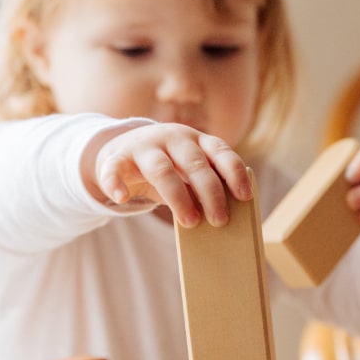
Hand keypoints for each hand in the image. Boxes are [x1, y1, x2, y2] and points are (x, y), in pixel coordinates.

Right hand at [88, 123, 250, 227]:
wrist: (122, 151)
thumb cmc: (168, 167)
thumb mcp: (188, 171)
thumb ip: (203, 186)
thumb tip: (223, 216)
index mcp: (197, 139)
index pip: (221, 151)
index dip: (234, 173)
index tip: (245, 196)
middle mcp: (173, 138)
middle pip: (195, 163)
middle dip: (210, 192)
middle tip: (220, 220)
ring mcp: (144, 145)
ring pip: (161, 169)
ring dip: (177, 197)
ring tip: (190, 222)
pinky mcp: (117, 156)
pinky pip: (114, 168)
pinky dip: (116, 183)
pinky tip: (121, 198)